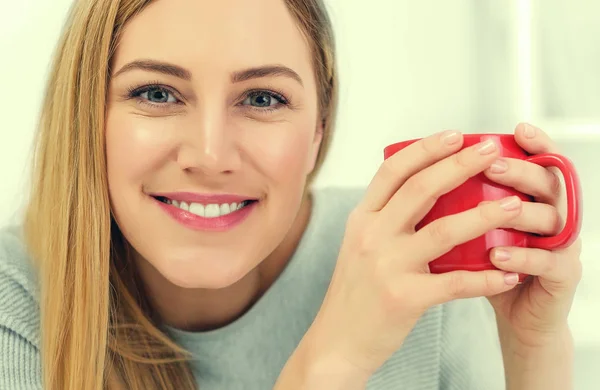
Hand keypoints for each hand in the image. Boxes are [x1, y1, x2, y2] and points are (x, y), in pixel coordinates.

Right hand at [301, 130, 522, 378]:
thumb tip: (429, 190)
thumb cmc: (355, 292)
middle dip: (460, 164)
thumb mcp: (360, 245)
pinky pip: (455, 284)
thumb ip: (386, 218)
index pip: (392, 171)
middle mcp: (371, 236)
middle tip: (491, 151)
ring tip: (513, 205)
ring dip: (483, 215)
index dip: (426, 149)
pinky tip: (508, 273)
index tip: (456, 135)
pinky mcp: (404, 298)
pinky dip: (486, 278)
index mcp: (362, 219)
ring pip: (443, 231)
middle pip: (421, 189)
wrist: (337, 341)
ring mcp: (387, 266)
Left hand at [484, 123, 581, 346]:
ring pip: (552, 220)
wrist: (515, 313)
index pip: (543, 163)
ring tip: (494, 209)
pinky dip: (521, 257)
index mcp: (536, 198)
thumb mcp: (477, 227)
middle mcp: (554, 216)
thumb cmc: (491, 264)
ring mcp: (562, 246)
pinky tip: (497, 255)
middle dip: (522, 171)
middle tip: (493, 164)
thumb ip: (464, 201)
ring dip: (521, 212)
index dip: (536, 144)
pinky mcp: (562, 277)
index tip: (517, 130)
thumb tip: (426, 168)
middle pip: (549, 183)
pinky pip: (547, 263)